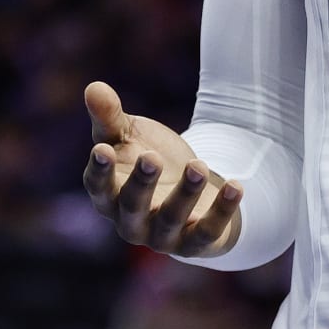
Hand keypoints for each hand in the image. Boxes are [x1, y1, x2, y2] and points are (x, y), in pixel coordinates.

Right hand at [82, 81, 241, 257]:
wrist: (193, 188)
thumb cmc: (150, 159)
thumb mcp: (132, 135)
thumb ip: (111, 117)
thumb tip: (93, 87)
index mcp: (110, 196)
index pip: (98, 188)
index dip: (99, 172)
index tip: (101, 149)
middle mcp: (132, 222)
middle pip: (132, 207)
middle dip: (141, 184)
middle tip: (151, 157)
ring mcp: (165, 236)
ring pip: (171, 219)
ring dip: (185, 194)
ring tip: (198, 165)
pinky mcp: (197, 241)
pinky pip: (208, 231)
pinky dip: (222, 210)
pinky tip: (236, 185)